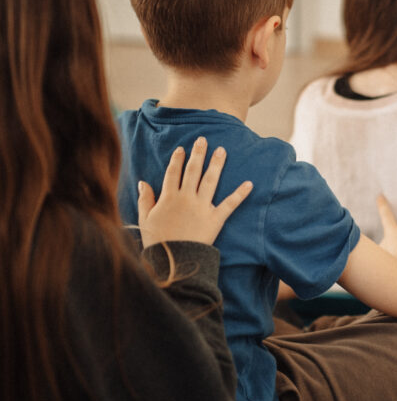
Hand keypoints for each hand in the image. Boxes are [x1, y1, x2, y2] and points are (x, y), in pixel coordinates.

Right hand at [138, 137, 252, 248]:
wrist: (173, 260)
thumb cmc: (157, 242)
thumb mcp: (145, 219)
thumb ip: (145, 199)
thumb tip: (143, 182)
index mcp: (168, 197)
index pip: (173, 173)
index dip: (177, 160)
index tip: (181, 148)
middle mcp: (186, 197)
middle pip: (193, 171)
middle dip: (198, 154)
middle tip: (202, 140)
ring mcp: (202, 207)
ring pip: (210, 181)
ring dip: (216, 164)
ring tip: (222, 150)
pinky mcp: (215, 219)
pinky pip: (230, 204)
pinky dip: (240, 194)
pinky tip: (249, 184)